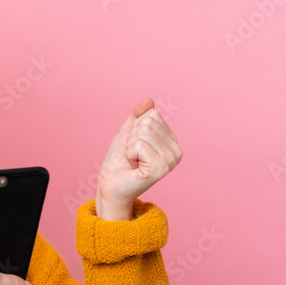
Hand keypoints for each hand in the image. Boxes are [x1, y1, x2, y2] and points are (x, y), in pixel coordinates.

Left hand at [95, 98, 182, 214]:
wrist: (109, 184)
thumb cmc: (119, 161)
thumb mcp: (128, 132)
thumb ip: (138, 115)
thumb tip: (148, 100)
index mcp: (173, 142)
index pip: (152, 115)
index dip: (135, 128)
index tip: (134, 146)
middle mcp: (176, 152)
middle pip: (148, 123)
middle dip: (132, 137)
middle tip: (132, 155)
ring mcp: (169, 162)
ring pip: (143, 132)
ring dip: (129, 146)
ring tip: (132, 160)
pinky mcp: (159, 169)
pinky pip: (139, 145)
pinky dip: (129, 153)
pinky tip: (133, 166)